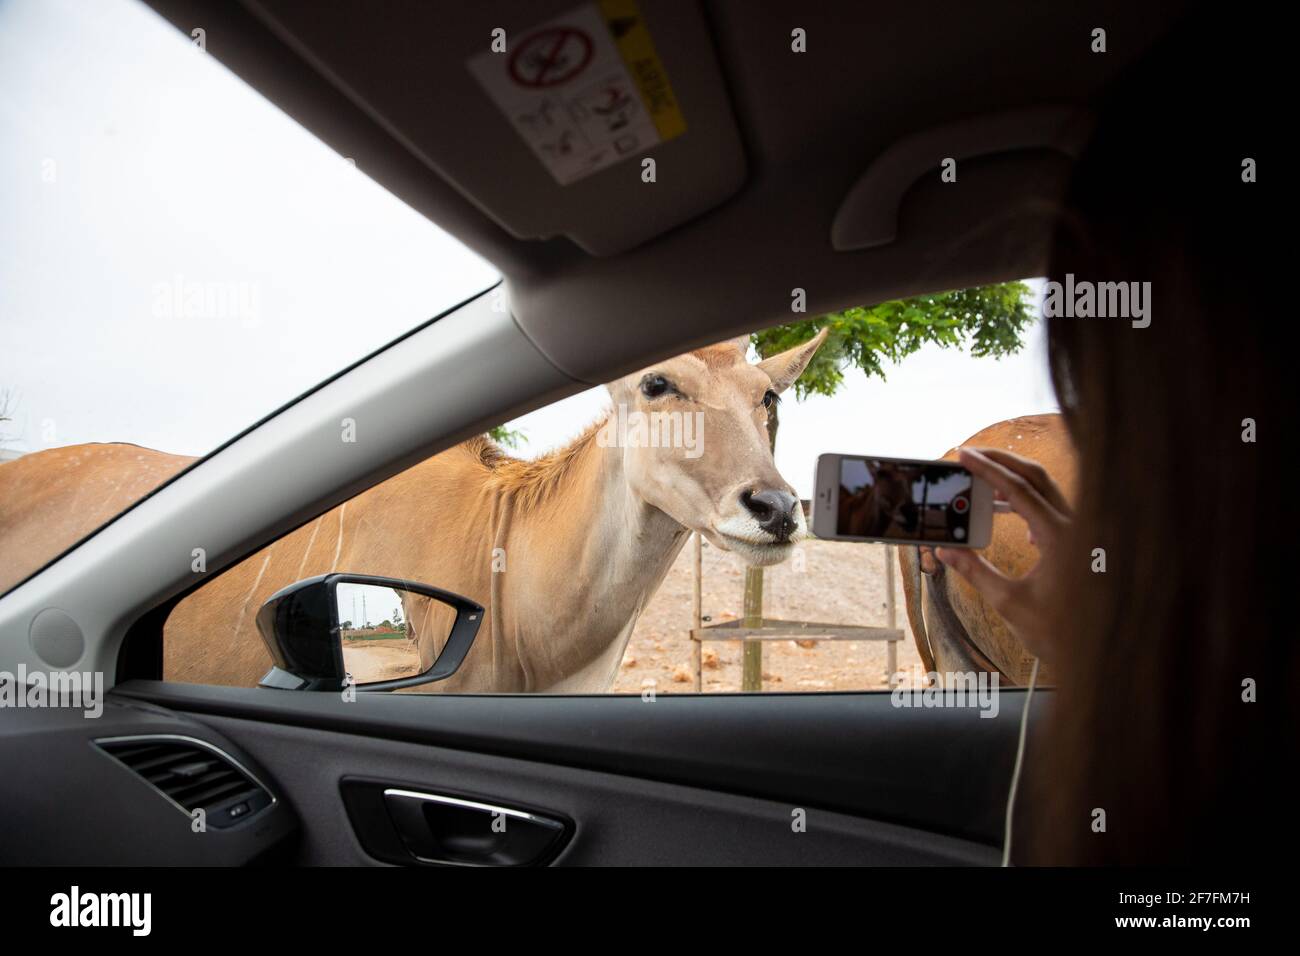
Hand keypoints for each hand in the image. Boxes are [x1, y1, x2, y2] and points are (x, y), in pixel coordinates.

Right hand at [934, 447, 1072, 663]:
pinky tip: (1017, 519)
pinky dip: (1031, 502)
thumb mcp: (1008, 601)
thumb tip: (946, 551)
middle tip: (973, 454)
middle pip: (1037, 477)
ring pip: (1048, 489)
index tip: (965, 455)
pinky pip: (1055, 509)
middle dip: (1003, 461)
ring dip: (1016, 479)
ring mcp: (1083, 532)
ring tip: (986, 479)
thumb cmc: (1058, 633)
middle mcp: (1077, 527)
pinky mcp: (1083, 542)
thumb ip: (975, 571)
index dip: (988, 470)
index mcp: (1060, 537)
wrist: (1100, 654)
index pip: (1018, 490)